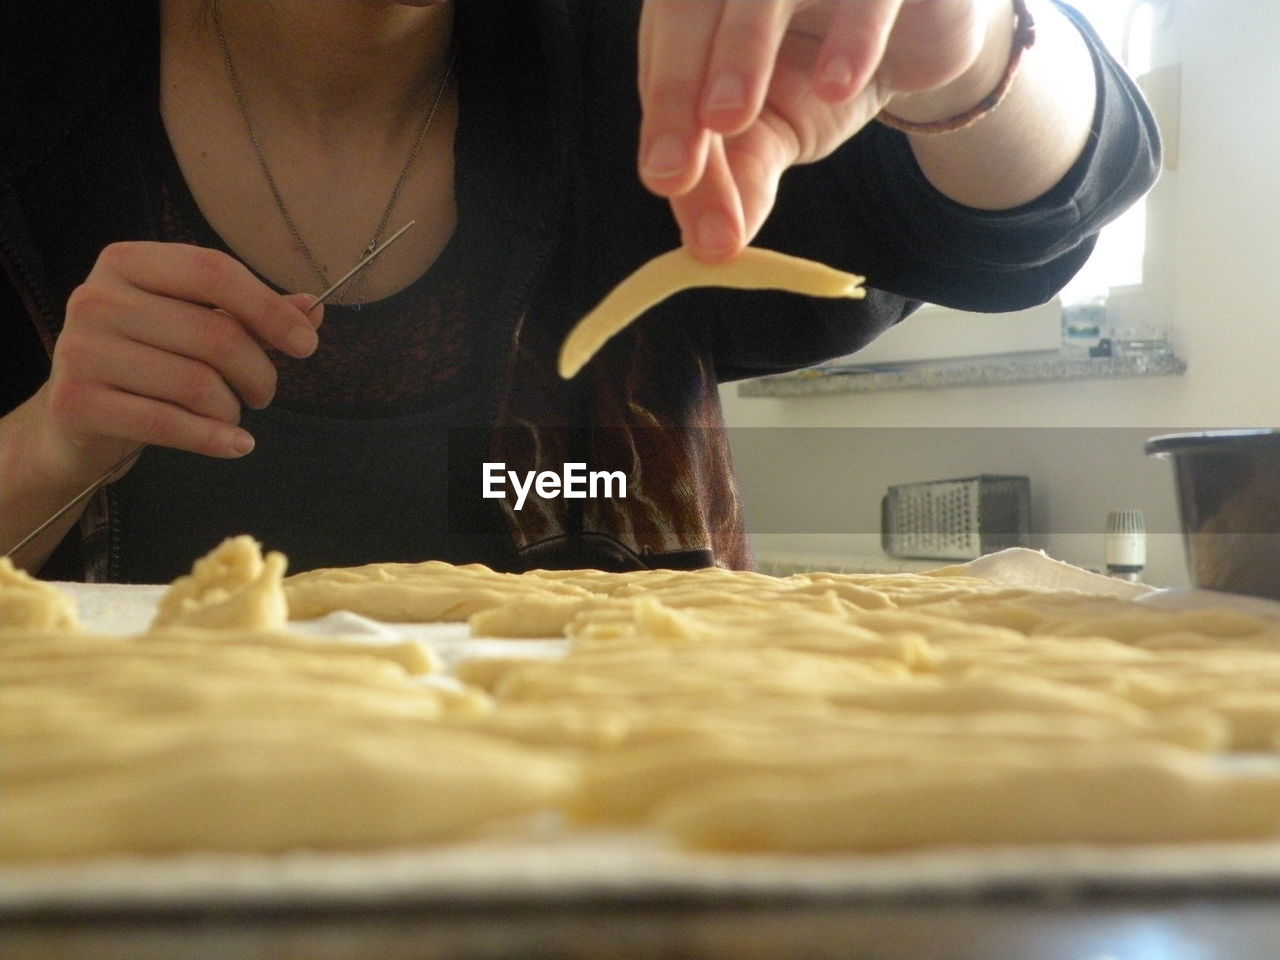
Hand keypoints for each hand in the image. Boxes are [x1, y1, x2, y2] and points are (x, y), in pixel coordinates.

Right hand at [37, 241, 321, 482]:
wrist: (74, 421)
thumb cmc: (146, 365)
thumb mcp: (193, 328)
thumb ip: (250, 316)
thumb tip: (313, 310)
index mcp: (126, 263)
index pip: (213, 271)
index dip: (269, 309)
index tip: (306, 344)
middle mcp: (96, 298)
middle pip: (214, 333)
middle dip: (259, 372)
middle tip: (264, 393)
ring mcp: (82, 350)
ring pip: (197, 383)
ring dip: (232, 409)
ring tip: (231, 415)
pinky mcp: (77, 402)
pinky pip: (169, 423)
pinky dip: (214, 439)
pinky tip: (237, 445)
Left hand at [637, 0, 1007, 259]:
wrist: (922, 36)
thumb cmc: (828, 69)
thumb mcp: (776, 131)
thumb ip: (738, 176)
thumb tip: (711, 245)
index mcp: (700, 1)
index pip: (664, 58)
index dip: (663, 120)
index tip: (665, 183)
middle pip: (690, 8)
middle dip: (679, 87)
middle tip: (677, 167)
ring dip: (742, 49)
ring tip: (730, 119)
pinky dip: (851, 36)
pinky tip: (837, 85)